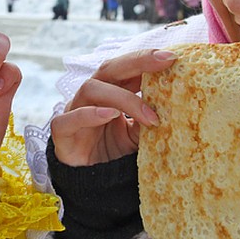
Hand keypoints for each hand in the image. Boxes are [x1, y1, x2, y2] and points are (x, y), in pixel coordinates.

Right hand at [50, 49, 175, 166]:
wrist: (93, 181)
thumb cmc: (116, 149)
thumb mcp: (140, 133)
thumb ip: (151, 118)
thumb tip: (178, 106)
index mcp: (112, 89)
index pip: (127, 67)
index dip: (147, 59)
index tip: (173, 57)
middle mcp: (92, 94)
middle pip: (110, 68)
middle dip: (138, 61)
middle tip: (165, 61)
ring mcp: (75, 110)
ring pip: (92, 89)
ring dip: (123, 99)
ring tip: (149, 116)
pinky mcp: (62, 132)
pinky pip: (69, 118)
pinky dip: (89, 114)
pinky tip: (110, 115)